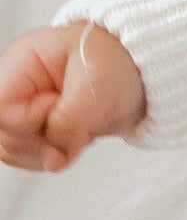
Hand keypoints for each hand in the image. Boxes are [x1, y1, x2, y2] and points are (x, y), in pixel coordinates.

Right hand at [0, 22, 146, 172]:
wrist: (139, 75)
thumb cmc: (118, 63)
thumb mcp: (98, 86)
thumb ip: (71, 121)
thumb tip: (53, 156)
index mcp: (23, 62)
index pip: (0, 106)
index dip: (28, 118)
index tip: (59, 108)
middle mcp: (15, 86)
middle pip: (4, 133)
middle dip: (43, 140)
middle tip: (78, 124)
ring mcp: (23, 108)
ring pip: (12, 149)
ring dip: (49, 152)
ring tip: (79, 130)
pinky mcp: (35, 127)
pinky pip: (27, 156)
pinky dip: (52, 157)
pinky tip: (74, 141)